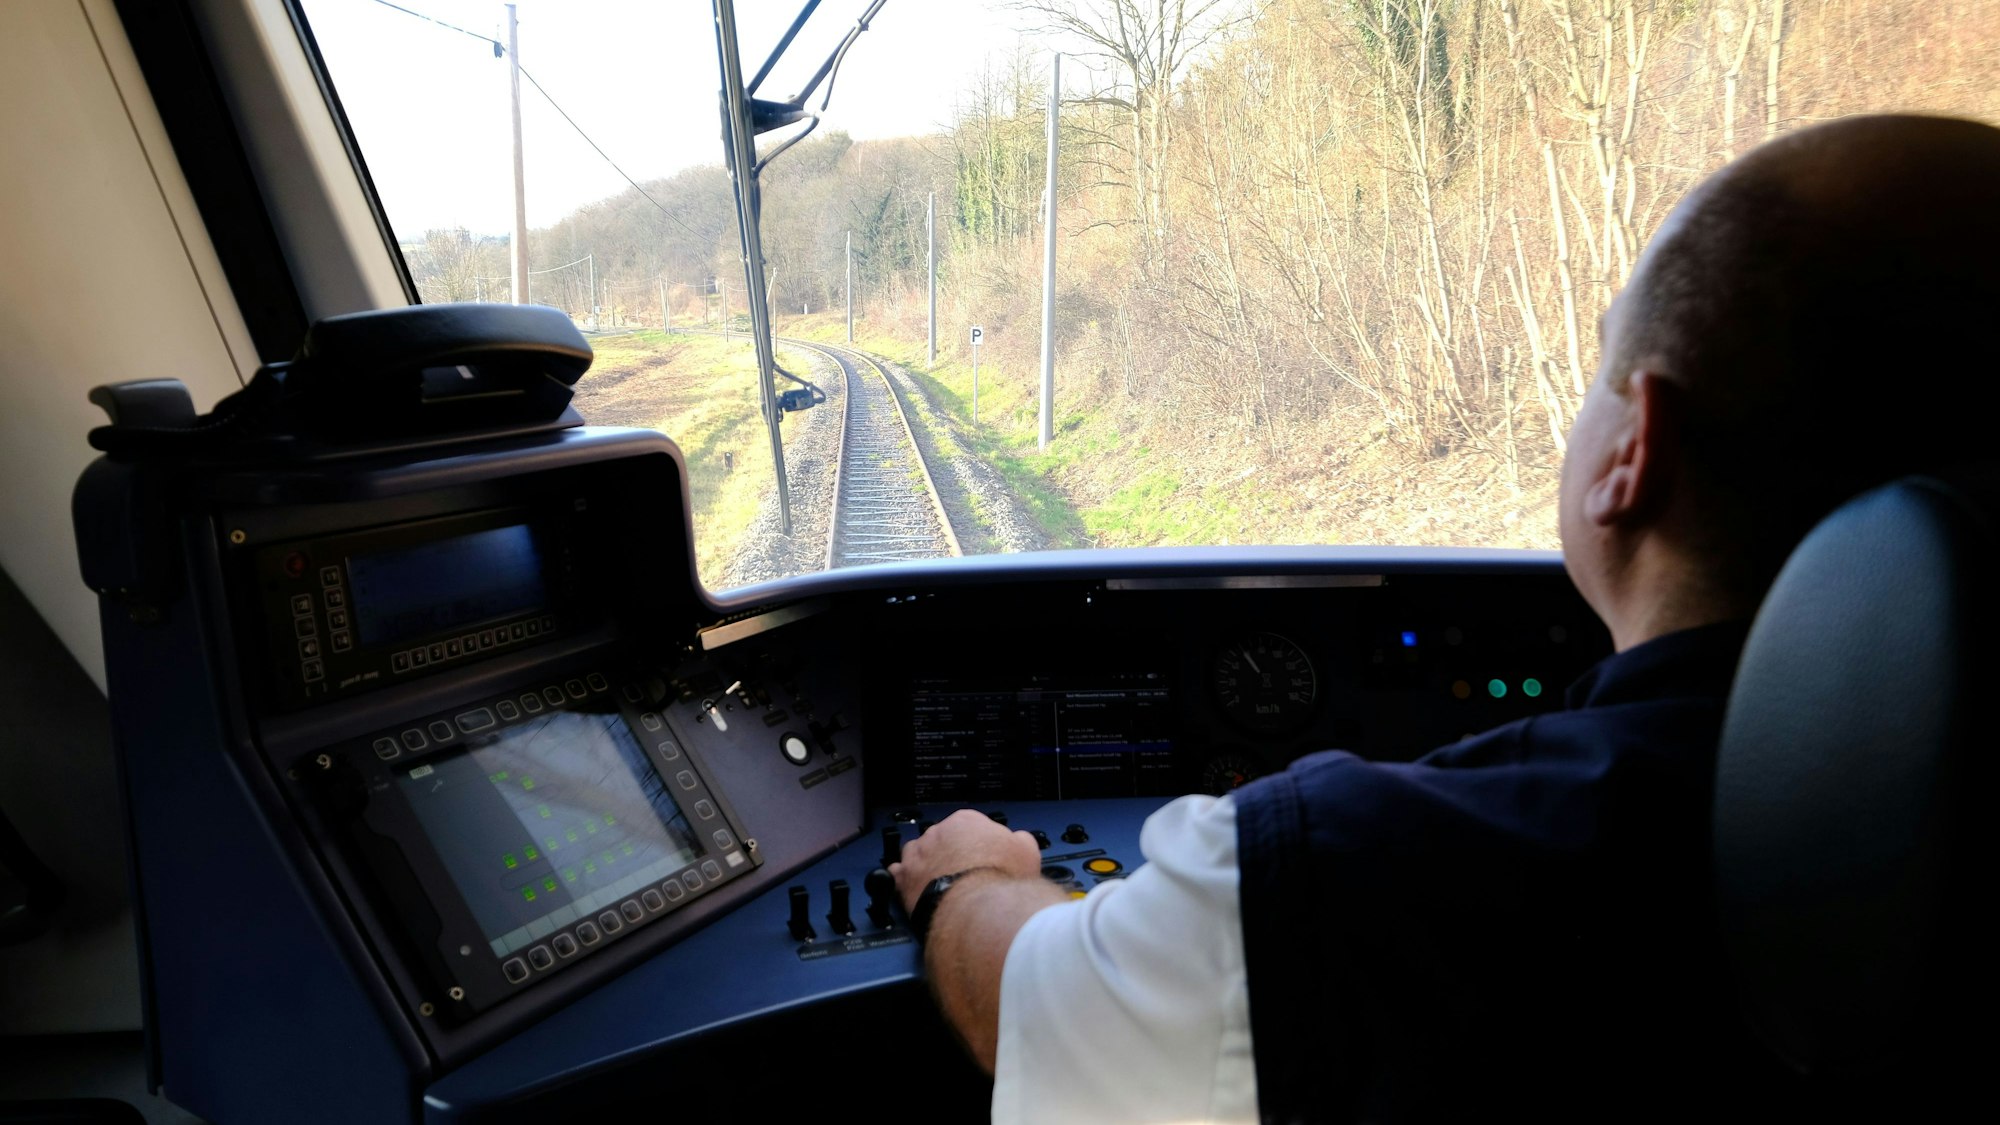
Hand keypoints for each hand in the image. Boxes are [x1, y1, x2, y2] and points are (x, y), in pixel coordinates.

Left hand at [889, 809, 1043, 911]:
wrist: (977, 907)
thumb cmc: (1000, 880)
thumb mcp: (1027, 853)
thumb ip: (1021, 840)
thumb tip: (1020, 840)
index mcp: (967, 821)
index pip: (970, 824)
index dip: (978, 843)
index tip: (983, 856)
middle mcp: (939, 833)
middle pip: (943, 838)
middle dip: (951, 853)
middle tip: (964, 872)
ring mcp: (919, 855)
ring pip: (918, 853)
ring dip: (926, 864)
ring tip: (939, 880)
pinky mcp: (904, 879)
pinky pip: (899, 873)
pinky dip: (905, 880)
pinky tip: (915, 888)